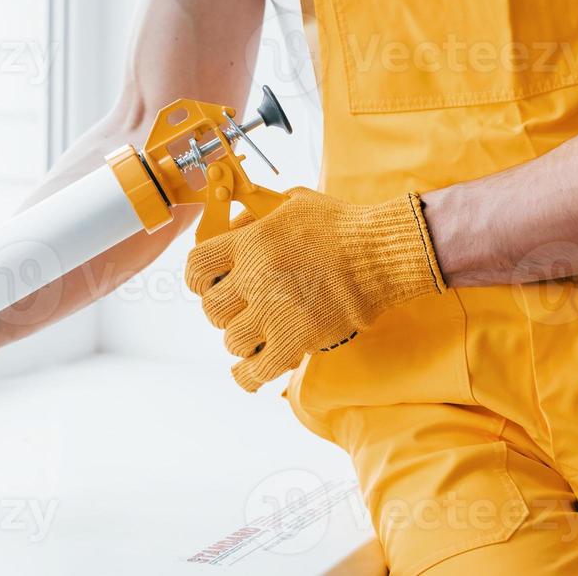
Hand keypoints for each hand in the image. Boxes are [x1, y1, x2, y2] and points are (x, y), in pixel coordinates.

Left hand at [184, 187, 444, 391]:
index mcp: (250, 243)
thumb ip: (257, 215)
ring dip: (241, 340)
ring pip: (231, 341)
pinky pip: (256, 371)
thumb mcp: (292, 203)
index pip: (196, 267)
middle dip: (222, 312)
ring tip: (258, 335)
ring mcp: (274, 311)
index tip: (205, 286)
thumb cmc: (341, 225)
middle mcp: (255, 277)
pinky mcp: (296, 341)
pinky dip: (251, 375)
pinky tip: (253, 372)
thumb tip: (233, 226)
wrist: (380, 254)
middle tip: (240, 311)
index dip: (196, 280)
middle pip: (211, 308)